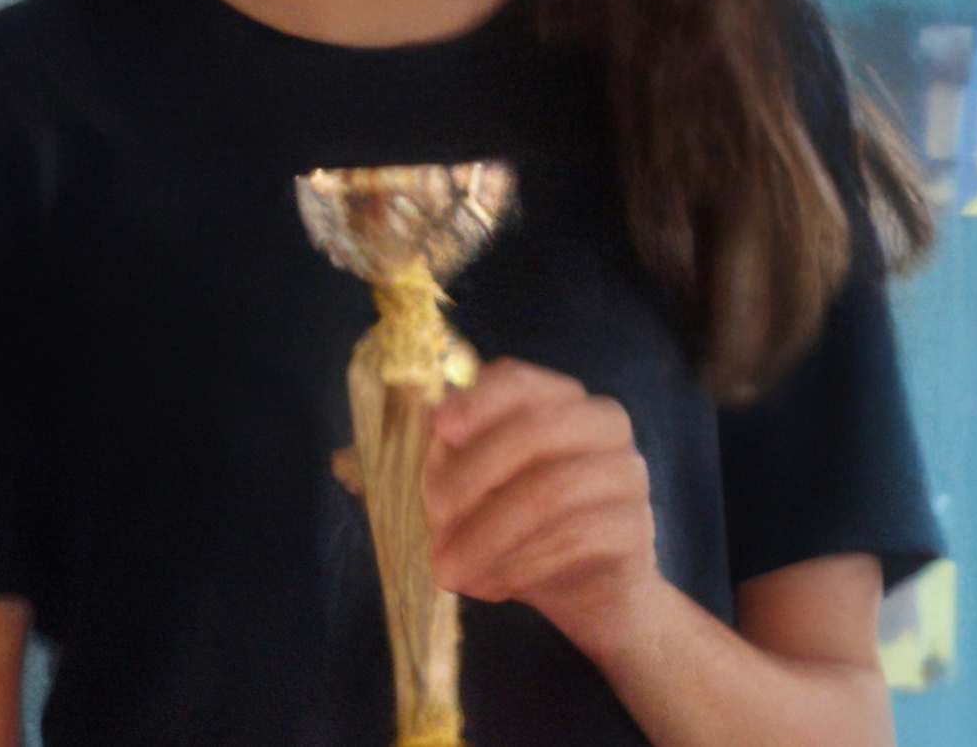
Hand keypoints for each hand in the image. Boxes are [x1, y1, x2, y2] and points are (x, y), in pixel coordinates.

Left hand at [423, 358, 661, 662]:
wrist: (595, 596)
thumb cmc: (519, 531)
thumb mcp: (463, 499)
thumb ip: (408, 475)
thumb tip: (339, 463)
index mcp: (555, 399)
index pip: (515, 378)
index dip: (475, 400)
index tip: (438, 429)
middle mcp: (600, 424)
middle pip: (532, 435)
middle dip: (468, 480)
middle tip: (431, 525)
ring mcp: (627, 474)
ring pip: (550, 492)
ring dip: (489, 535)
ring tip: (450, 570)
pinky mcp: (636, 529)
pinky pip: (576, 539)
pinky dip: (524, 563)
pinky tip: (495, 583)